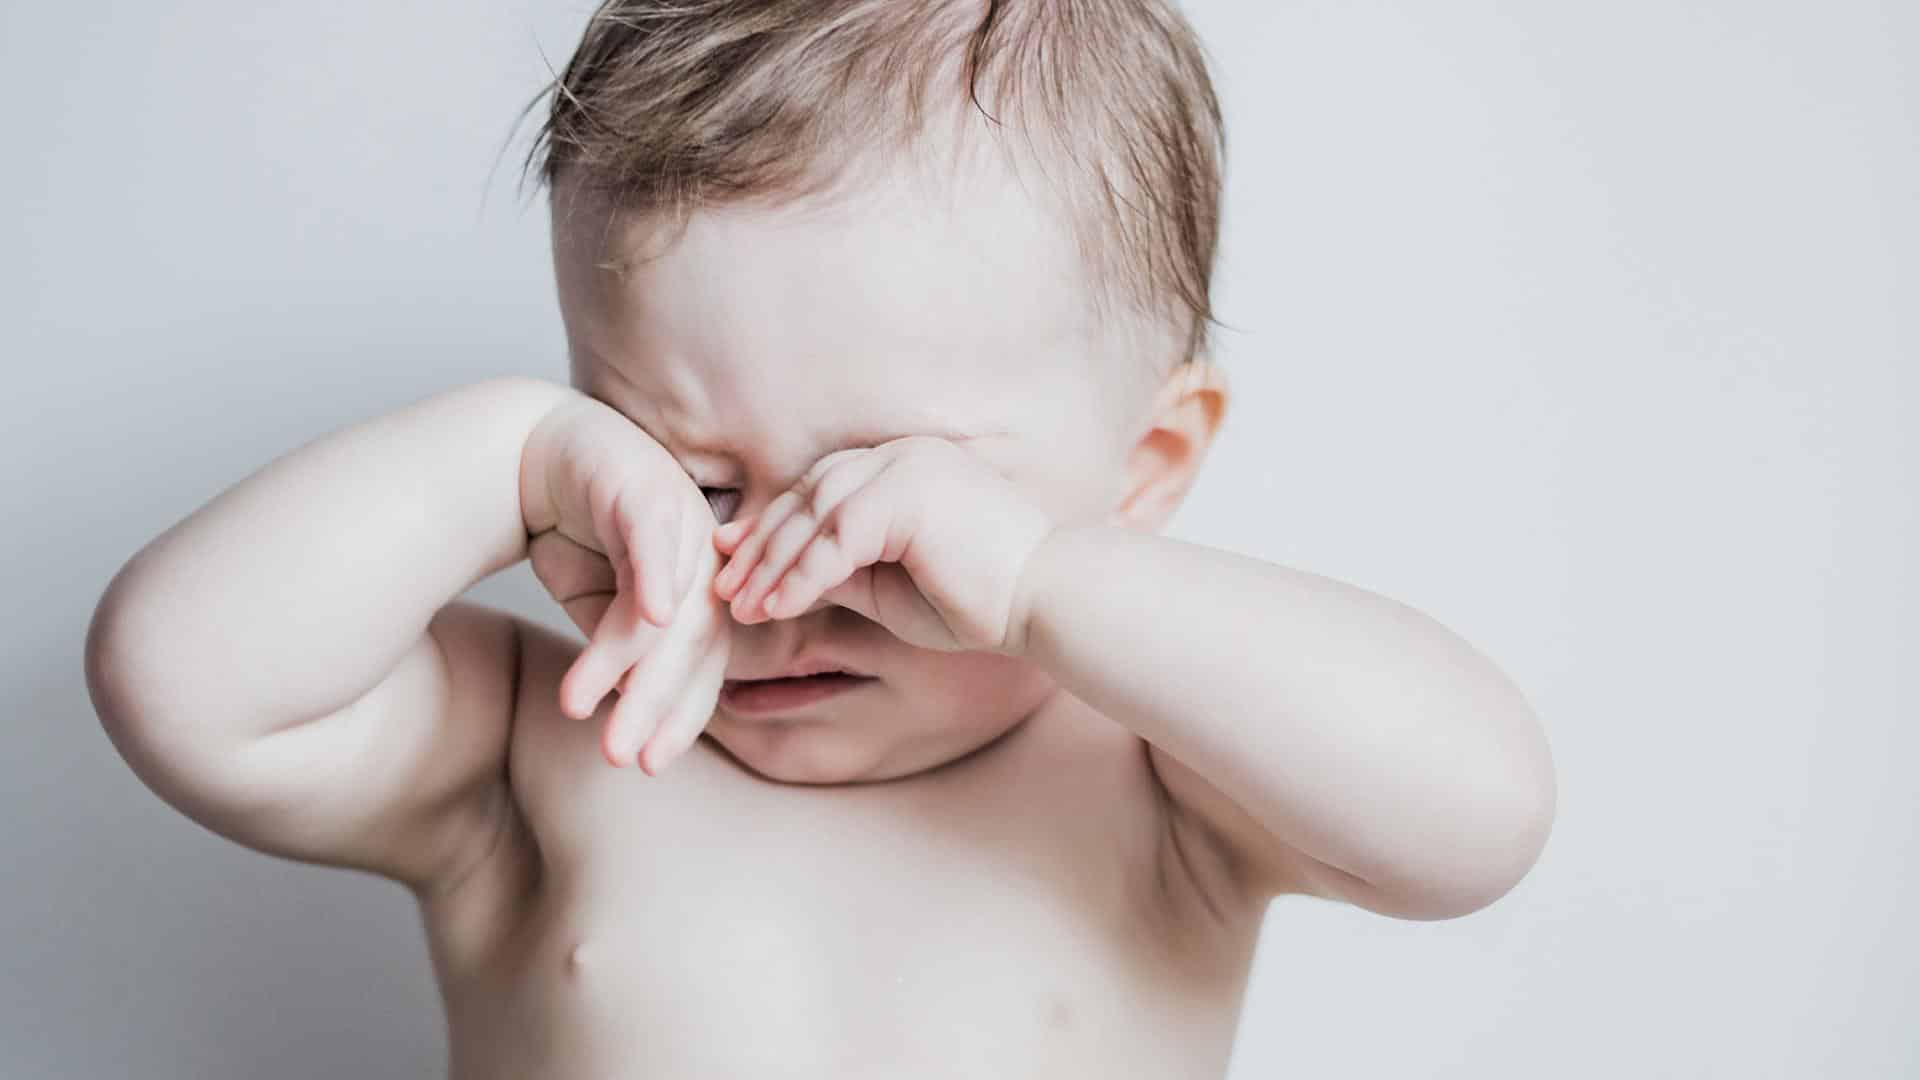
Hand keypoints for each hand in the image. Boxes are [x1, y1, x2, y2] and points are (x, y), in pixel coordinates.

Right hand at [520, 392, 730, 772]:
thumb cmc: (577, 530)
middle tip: (623, 758)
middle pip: (694, 643)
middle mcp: (706, 556)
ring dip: (627, 660)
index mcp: (704, 586)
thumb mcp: (599, 604)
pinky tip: (649, 620)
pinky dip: (654, 580)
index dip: (680, 715)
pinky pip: (654, 541)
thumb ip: (622, 651)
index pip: (705, 663)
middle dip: (654, 704)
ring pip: (669, 606)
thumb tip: (630, 710)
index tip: (650, 765)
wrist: (533, 452)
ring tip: (577, 704)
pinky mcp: (648, 491)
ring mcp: (683, 519)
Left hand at [711, 436, 1055, 653]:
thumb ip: (840, 571)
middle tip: (722, 587)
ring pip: (814, 514)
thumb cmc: (980, 600)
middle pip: (808, 494)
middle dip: (761, 544)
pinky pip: (835, 539)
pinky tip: (776, 609)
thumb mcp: (890, 587)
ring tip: (741, 606)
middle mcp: (901, 456)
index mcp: (904, 465)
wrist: (1044, 601)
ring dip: (772, 563)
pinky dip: (800, 576)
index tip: (735, 562)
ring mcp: (905, 467)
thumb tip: (780, 580)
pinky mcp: (907, 495)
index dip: (774, 526)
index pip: (822, 488)